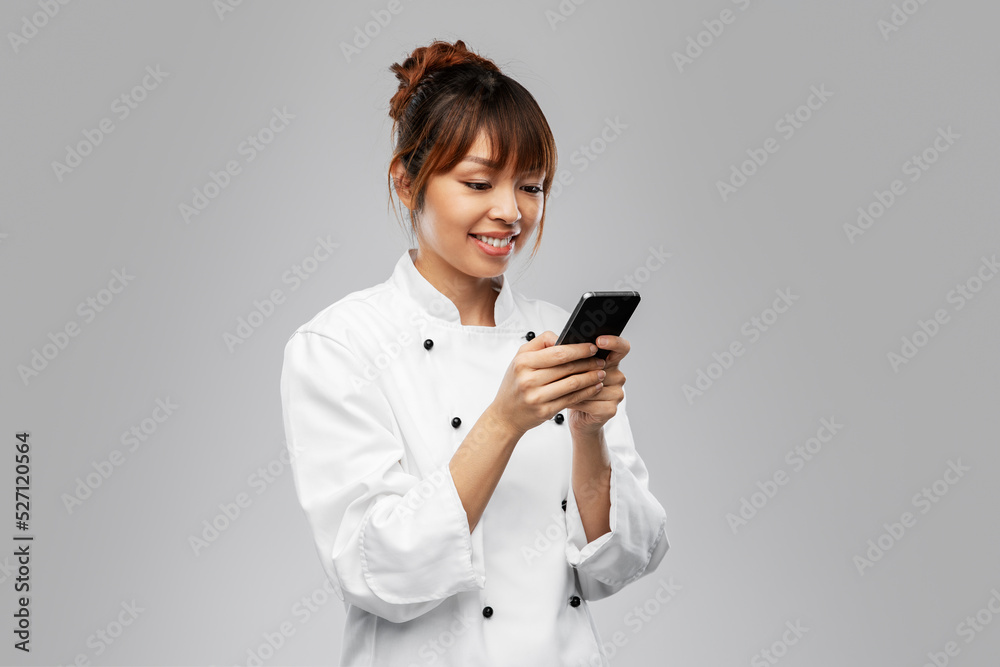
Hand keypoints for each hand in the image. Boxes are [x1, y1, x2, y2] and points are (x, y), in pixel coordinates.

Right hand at [489, 330, 606, 436]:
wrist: (505, 415)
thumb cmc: (515, 385)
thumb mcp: (519, 359)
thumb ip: (540, 344)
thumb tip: (563, 338)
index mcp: (523, 362)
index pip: (557, 352)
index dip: (578, 349)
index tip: (591, 347)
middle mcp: (528, 379)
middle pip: (566, 367)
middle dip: (588, 362)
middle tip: (600, 360)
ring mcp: (536, 396)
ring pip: (572, 384)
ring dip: (591, 377)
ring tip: (601, 373)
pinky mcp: (544, 411)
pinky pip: (571, 399)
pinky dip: (586, 392)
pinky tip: (594, 387)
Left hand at [567, 335, 628, 434]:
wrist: (579, 416)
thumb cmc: (576, 390)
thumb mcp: (575, 370)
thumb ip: (575, 358)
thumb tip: (562, 346)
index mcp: (611, 362)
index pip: (621, 347)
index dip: (613, 342)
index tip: (599, 341)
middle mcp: (618, 377)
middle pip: (599, 368)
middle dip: (578, 372)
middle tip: (562, 374)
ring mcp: (617, 394)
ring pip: (592, 386)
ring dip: (574, 388)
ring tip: (561, 389)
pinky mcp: (611, 409)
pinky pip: (590, 402)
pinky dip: (576, 402)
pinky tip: (568, 401)